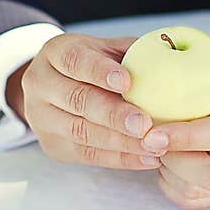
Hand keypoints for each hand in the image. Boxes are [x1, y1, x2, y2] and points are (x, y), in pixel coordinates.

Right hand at [8, 33, 163, 169]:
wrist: (58, 87)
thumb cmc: (94, 64)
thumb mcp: (107, 49)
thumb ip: (131, 53)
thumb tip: (169, 57)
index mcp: (55, 52)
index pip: (75, 61)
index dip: (100, 71)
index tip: (126, 82)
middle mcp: (40, 83)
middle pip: (77, 99)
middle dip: (113, 114)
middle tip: (144, 123)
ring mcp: (41, 118)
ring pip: (81, 131)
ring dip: (120, 141)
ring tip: (152, 144)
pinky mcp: (53, 145)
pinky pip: (88, 155)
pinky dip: (120, 159)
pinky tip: (147, 158)